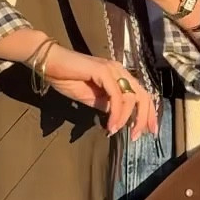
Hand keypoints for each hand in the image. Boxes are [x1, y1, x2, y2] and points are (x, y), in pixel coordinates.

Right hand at [42, 45, 157, 139]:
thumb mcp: (92, 98)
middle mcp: (120, 71)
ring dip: (126, 118)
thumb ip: (107, 105)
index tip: (149, 132)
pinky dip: (116, 113)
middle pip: (143, 95)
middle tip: (137, 136)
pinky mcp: (104, 71)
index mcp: (119, 76)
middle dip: (144, 118)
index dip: (149, 114)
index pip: (142, 94)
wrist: (50, 63)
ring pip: (131, 97)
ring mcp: (113, 69)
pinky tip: (111, 125)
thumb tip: (119, 118)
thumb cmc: (67, 78)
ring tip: (115, 131)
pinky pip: (116, 96)